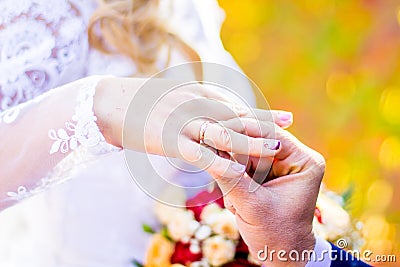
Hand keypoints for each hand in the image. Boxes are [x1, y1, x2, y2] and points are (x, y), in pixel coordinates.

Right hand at [94, 76, 292, 178]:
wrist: (110, 104)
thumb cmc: (142, 103)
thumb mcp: (173, 98)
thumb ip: (195, 106)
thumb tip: (211, 116)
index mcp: (197, 94)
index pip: (235, 106)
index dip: (259, 113)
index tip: (281, 117)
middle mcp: (195, 105)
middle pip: (236, 116)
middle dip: (263, 123)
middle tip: (288, 125)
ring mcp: (184, 122)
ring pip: (224, 133)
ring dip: (250, 142)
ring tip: (274, 149)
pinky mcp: (171, 140)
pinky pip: (200, 153)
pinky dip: (220, 162)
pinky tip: (237, 172)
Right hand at [212, 119, 324, 266]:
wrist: (282, 253)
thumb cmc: (276, 234)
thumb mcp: (252, 206)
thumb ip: (230, 177)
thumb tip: (206, 151)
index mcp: (303, 160)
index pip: (269, 133)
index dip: (242, 132)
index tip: (216, 135)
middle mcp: (293, 156)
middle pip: (255, 139)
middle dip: (236, 161)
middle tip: (225, 175)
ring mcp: (279, 163)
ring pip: (244, 151)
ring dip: (233, 174)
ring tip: (237, 202)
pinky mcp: (266, 171)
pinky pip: (241, 163)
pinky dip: (233, 180)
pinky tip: (238, 202)